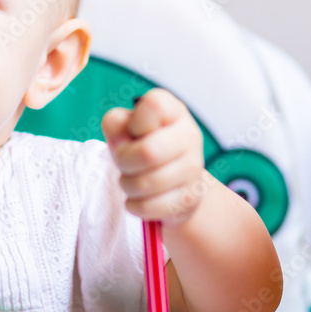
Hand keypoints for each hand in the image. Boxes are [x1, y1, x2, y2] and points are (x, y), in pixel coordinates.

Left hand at [101, 88, 205, 225]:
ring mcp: (194, 169)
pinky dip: (135, 205)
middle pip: (147, 152)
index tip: (135, 132)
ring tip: (132, 181)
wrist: (174, 184)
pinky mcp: (189, 199)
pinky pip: (149, 206)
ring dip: (128, 185)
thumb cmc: (143, 148)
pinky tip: (140, 198)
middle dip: (124, 162)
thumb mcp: (126, 130)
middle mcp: (189, 135)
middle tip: (125, 163)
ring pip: (146, 183)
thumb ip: (116, 124)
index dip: (135, 123)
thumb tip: (119, 135)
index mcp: (173, 111)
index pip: (154, 105)